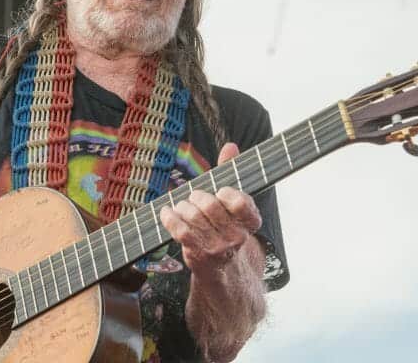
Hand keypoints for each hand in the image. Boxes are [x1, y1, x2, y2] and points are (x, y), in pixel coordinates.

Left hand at [159, 142, 261, 273]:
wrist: (223, 271)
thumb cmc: (225, 228)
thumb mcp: (232, 203)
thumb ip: (231, 173)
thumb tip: (230, 146)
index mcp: (251, 221)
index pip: (239, 201)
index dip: (225, 193)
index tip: (219, 192)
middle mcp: (238, 236)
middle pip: (210, 205)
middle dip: (197, 196)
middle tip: (195, 198)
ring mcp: (219, 248)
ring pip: (193, 215)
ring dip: (183, 206)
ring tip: (182, 207)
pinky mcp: (199, 256)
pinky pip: (180, 230)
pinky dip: (169, 217)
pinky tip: (166, 212)